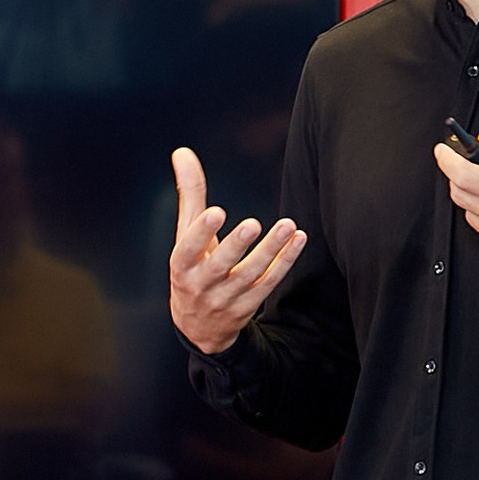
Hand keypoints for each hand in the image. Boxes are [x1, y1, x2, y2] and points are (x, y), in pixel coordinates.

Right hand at [168, 146, 306, 354]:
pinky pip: (268, 283)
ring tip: (287, 226)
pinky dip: (284, 262)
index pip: (188, 249)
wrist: (198, 326)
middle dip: (236, 246)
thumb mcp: (184, 235)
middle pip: (220, 265)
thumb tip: (183, 153)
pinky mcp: (247, 306)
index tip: (216, 212)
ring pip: (250, 275)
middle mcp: (201, 285)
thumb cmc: (192, 268)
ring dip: (270, 251)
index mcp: (182, 265)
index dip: (201, 232)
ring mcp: (226, 299)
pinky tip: (297, 240)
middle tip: (253, 223)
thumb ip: (189, 194)